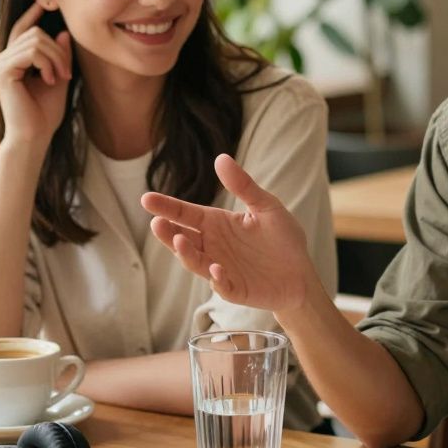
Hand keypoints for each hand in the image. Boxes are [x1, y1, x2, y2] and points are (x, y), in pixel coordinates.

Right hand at [0, 2, 72, 146]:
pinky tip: (50, 80)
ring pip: (36, 41)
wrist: (35, 135)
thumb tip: (62, 31)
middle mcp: (3, 58)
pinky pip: (31, 52)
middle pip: (37, 34)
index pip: (23, 29)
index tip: (47, 3)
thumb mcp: (58, 77)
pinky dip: (47, 64)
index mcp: (14, 59)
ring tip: (60, 78)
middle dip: (59, 51)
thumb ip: (60, 55)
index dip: (33, 14)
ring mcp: (0, 63)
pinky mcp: (2, 70)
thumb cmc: (45, 112)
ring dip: (56, 58)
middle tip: (67, 73)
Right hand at [141, 154, 320, 312]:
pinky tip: (216, 270)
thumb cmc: (282, 239)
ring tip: (180, 242)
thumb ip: (244, 186)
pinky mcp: (235, 289)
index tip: (146, 198)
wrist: (302, 274)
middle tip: (157, 223)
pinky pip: (221, 286)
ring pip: (195, 262)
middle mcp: (213, 247)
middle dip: (168, 232)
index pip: (186, 214)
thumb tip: (220, 158)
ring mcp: (220, 270)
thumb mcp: (266, 206)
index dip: (167, 207)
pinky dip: (217, 280)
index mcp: (217, 224)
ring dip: (186, 254)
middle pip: (183, 239)